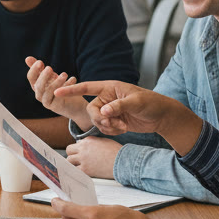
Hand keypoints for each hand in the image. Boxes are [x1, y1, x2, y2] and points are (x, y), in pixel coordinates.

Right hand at [24, 56, 87, 125]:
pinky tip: (73, 79)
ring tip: (65, 74)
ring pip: (48, 92)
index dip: (34, 69)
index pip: (31, 77)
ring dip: (56, 82)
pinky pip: (59, 97)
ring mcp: (46, 102)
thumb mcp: (50, 76)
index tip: (40, 62)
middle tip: (50, 68)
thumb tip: (27, 58)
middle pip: (38, 85)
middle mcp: (39, 94)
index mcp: (36, 85)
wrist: (72, 103)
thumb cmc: (59, 87)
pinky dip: (66, 86)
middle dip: (43, 76)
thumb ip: (40, 68)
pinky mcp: (56, 106)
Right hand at [52, 80, 170, 135]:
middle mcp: (107, 98)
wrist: (161, 117)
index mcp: (110, 87)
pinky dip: (111, 131)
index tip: (57, 91)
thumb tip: (104, 112)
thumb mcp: (136, 102)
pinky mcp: (113, 121)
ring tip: (122, 126)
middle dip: (100, 119)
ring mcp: (109, 110)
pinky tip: (123, 129)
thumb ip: (118, 106)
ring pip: (96, 121)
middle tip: (114, 124)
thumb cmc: (152, 103)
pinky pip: (103, 128)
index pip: (86, 87)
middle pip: (91, 110)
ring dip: (107, 127)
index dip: (71, 90)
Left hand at [66, 137, 119, 178]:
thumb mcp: (104, 142)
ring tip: (79, 167)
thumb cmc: (116, 152)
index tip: (81, 154)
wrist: (123, 161)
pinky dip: (76, 172)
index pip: (76, 143)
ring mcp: (83, 159)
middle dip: (72, 154)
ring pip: (69, 160)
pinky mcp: (85, 169)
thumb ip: (93, 143)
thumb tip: (87, 147)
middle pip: (69, 150)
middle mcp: (83, 148)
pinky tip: (80, 173)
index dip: (78, 149)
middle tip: (76, 160)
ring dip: (73, 163)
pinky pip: (74, 170)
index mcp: (88, 140)